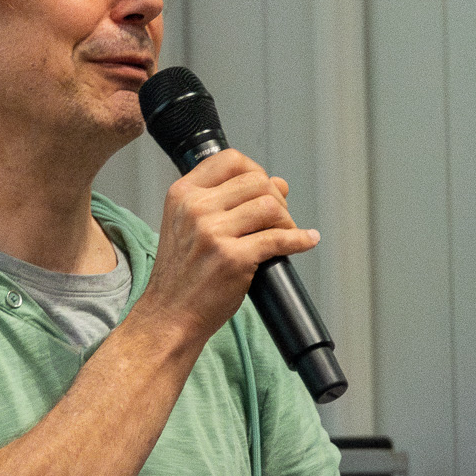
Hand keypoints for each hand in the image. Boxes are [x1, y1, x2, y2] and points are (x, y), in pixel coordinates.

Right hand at [132, 149, 319, 346]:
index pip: (230, 160)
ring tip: (286, 232)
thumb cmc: (181, 275)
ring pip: (270, 206)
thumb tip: (278, 183)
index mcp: (183, 194)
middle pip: (257, 181)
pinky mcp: (233, 258)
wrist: (170, 315)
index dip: (256, 170)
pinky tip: (306, 241)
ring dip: (287, 219)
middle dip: (277, 198)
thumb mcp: (189, 226)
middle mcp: (196, 208)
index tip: (264, 187)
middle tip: (279, 218)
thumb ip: (227, 201)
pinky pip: (279, 239)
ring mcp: (214, 233)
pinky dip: (299, 239)